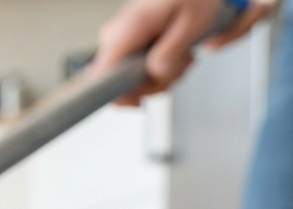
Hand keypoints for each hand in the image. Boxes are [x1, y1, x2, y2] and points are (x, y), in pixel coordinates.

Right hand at [92, 0, 275, 104]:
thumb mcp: (191, 23)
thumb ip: (171, 51)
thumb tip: (155, 72)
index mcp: (126, 30)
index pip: (102, 75)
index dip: (120, 95)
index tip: (141, 100)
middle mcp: (115, 38)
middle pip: (120, 86)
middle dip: (154, 84)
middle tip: (179, 67)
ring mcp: (119, 44)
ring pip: (131, 84)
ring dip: (163, 77)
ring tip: (181, 56)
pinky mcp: (126, 49)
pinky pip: (135, 75)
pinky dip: (159, 72)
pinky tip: (174, 57)